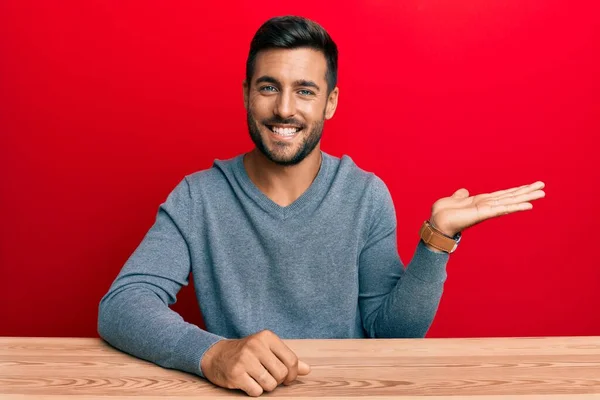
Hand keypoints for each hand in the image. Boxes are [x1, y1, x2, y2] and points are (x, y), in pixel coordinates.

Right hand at [200, 330, 310, 396]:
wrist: (216, 355)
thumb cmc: (246, 353)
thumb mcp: (267, 350)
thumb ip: (286, 359)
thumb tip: (307, 370)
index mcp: (266, 337)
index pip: (291, 360)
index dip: (292, 374)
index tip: (287, 378)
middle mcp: (255, 345)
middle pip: (281, 374)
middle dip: (277, 381)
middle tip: (268, 377)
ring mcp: (244, 359)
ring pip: (270, 384)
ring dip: (266, 387)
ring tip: (257, 379)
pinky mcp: (235, 374)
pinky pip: (256, 391)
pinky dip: (254, 391)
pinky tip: (247, 382)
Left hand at [429, 181, 545, 236]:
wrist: (436, 224)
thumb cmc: (443, 214)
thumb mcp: (453, 200)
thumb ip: (460, 196)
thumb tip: (464, 191)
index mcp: (481, 201)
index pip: (502, 194)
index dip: (516, 190)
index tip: (529, 185)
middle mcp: (487, 206)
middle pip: (510, 197)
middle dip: (526, 192)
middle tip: (543, 187)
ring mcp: (487, 210)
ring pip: (510, 202)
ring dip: (526, 197)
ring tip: (542, 193)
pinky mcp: (484, 214)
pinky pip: (502, 209)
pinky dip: (515, 206)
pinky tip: (528, 205)